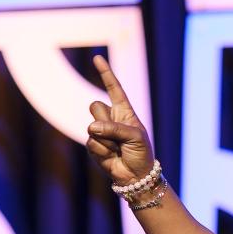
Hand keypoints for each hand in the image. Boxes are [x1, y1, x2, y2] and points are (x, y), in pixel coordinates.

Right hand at [85, 55, 154, 185]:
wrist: (136, 175)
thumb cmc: (141, 153)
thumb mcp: (135, 137)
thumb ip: (115, 129)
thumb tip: (92, 127)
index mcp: (124, 112)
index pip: (114, 89)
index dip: (106, 74)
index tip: (97, 58)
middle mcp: (110, 119)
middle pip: (95, 106)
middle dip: (105, 120)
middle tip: (119, 135)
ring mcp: (99, 131)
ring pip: (92, 126)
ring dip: (107, 139)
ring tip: (118, 148)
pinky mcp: (92, 145)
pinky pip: (92, 142)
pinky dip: (103, 151)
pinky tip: (112, 156)